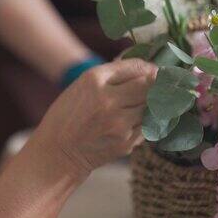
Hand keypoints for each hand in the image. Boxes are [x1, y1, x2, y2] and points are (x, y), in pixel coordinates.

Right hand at [32, 59, 156, 177]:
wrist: (58, 152)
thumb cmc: (69, 115)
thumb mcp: (82, 85)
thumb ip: (113, 73)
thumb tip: (145, 65)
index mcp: (95, 80)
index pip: (137, 67)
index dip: (149, 68)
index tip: (153, 71)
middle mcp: (108, 99)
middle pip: (149, 85)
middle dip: (156, 84)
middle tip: (158, 86)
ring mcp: (119, 123)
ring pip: (151, 106)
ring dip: (151, 104)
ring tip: (141, 106)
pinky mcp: (126, 142)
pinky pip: (147, 125)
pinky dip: (145, 122)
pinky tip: (132, 122)